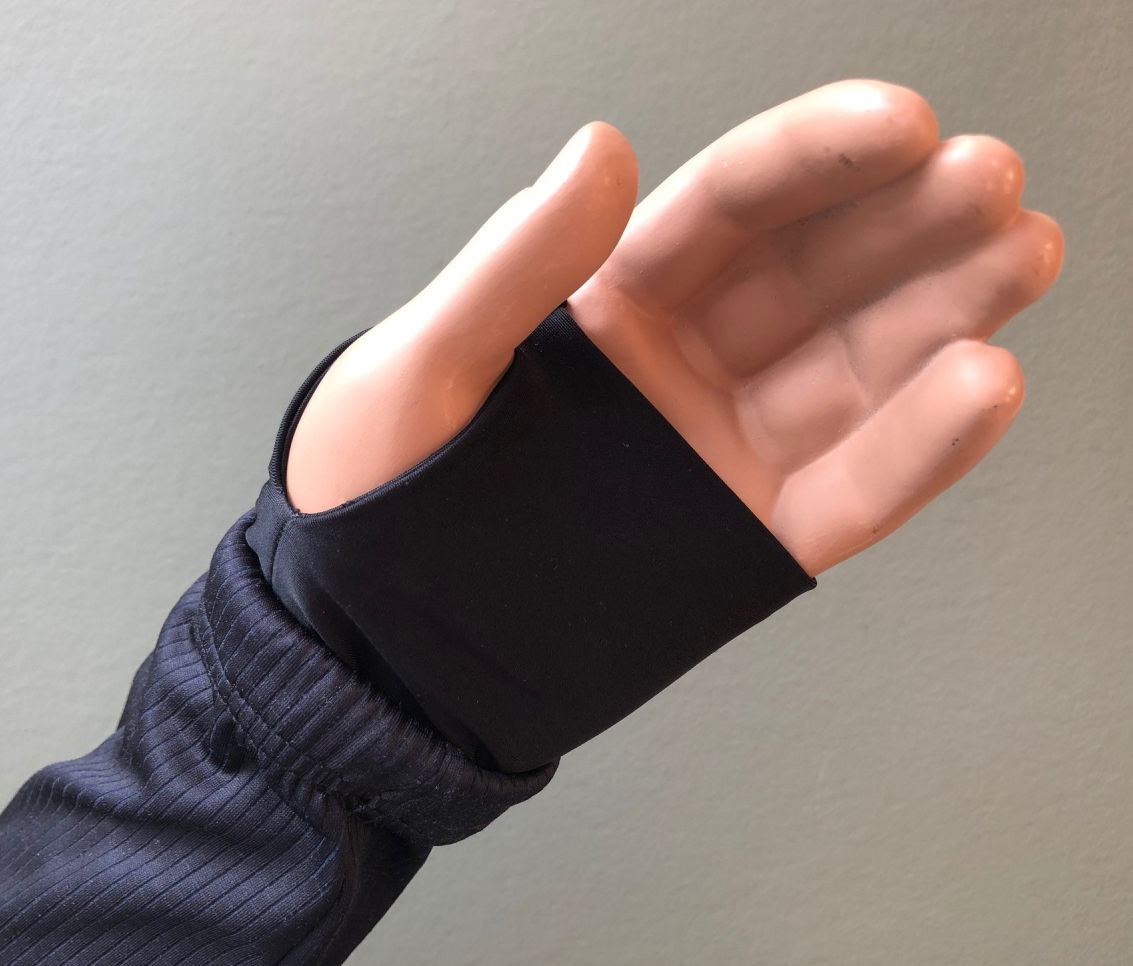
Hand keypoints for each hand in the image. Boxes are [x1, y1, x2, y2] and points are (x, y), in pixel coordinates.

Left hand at [285, 80, 1063, 575]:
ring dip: (942, 317)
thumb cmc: (374, 499)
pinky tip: (981, 388)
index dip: (817, 159)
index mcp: (608, 305)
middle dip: (908, 224)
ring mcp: (723, 455)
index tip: (900, 124)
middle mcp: (684, 368)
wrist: (385, 652)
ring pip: (853, 373)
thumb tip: (599, 149)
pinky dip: (918, 450)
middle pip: (814, 277)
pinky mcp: (743, 544)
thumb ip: (517, 268)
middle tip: (990, 183)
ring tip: (1019, 255)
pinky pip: (848, 493)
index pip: (730, 210)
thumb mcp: (421, 367)